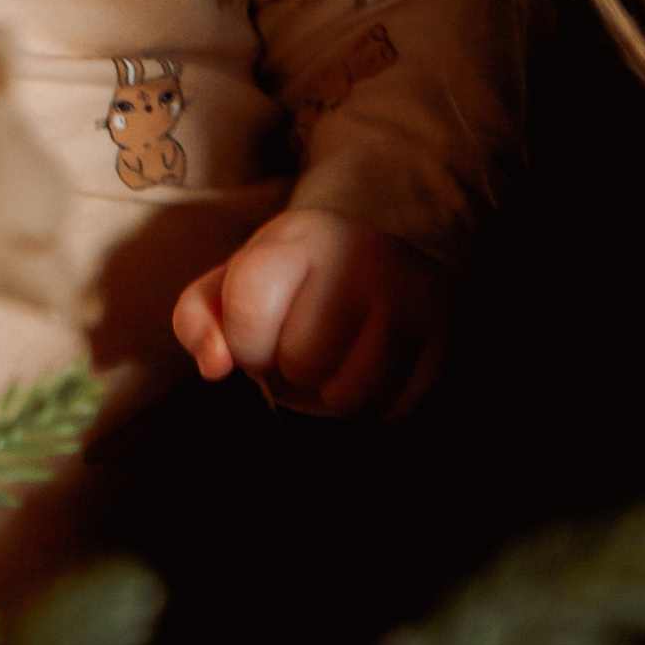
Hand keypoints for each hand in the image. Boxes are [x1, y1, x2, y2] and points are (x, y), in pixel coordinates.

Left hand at [171, 208, 452, 418]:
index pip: (248, 315)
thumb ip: (198, 316)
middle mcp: (361, 260)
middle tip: (303, 342)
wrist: (392, 235)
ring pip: (351, 396)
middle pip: (301, 363)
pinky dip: (376, 404)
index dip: (245, 343)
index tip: (257, 332)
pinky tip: (371, 366)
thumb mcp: (239, 275)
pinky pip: (396, 410)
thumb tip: (214, 367)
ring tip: (333, 361)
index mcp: (298, 237)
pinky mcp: (446, 338)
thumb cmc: (298, 271)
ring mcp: (410, 299)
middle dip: (290, 367)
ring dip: (331, 394)